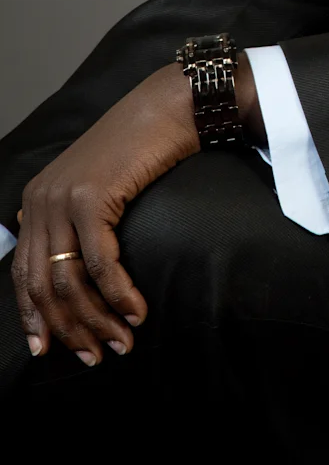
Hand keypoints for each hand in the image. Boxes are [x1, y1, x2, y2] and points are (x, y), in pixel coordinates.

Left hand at [11, 64, 199, 366]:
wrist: (168, 107)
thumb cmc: (141, 146)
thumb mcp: (95, 184)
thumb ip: (72, 219)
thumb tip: (60, 265)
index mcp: (36, 200)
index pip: (23, 273)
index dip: (35, 316)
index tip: (50, 351)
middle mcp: (41, 200)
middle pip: (44, 284)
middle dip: (69, 328)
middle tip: (96, 357)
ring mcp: (62, 199)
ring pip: (71, 280)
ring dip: (98, 320)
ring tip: (122, 343)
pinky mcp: (91, 199)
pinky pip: (100, 264)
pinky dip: (118, 295)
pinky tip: (136, 312)